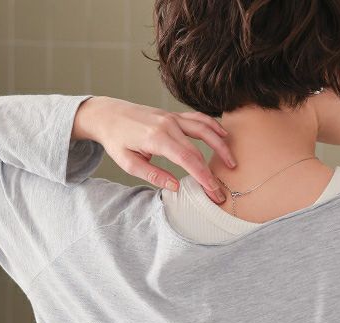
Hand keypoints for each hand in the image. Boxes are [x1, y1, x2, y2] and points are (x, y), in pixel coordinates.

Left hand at [72, 95, 235, 203]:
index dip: (203, 177)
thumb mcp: (128, 163)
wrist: (108, 114)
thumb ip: (153, 175)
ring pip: (204, 129)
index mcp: (157, 138)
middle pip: (198, 150)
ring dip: (220, 145)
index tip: (213, 192)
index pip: (188, 160)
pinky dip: (213, 126)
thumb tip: (176, 186)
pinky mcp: (173, 115)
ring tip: (231, 162)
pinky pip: (198, 119)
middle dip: (212, 172)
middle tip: (221, 191)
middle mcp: (168, 124)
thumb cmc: (116, 140)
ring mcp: (172, 117)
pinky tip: (223, 136)